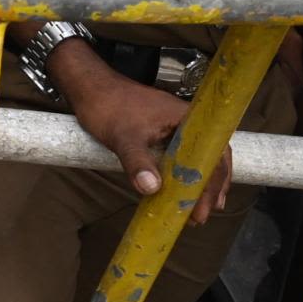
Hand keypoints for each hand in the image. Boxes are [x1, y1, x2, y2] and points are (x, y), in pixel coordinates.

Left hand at [64, 57, 233, 222]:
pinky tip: (180, 191)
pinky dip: (183, 174)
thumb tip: (151, 188)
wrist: (87, 87)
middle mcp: (188, 121)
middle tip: (202, 214)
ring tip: (196, 208)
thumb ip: (137, 162)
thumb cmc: (106, 106)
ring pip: (197, 158)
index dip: (214, 182)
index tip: (207, 206)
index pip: (214, 154)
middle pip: (211, 158)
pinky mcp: (162, 132)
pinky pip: (181, 156)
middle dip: (209, 187)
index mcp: (188, 118)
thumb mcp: (123, 137)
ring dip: (198, 183)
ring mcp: (176, 127)